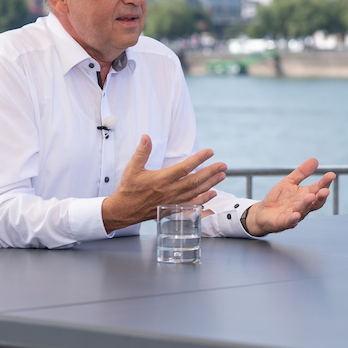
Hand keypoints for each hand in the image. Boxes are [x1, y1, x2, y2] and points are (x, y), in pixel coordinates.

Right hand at [101, 135, 227, 231]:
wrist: (123, 210)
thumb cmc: (128, 189)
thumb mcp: (132, 168)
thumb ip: (141, 152)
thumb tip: (146, 137)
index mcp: (161, 179)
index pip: (184, 167)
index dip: (199, 159)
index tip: (210, 152)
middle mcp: (169, 191)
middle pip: (195, 180)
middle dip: (211, 172)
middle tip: (223, 165)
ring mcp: (172, 201)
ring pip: (196, 192)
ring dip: (211, 184)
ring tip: (222, 176)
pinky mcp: (172, 209)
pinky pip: (192, 204)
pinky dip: (204, 199)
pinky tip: (213, 193)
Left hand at [244, 158, 334, 236]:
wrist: (262, 212)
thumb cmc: (278, 198)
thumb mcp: (289, 182)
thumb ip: (302, 172)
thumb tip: (315, 160)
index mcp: (306, 195)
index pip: (318, 188)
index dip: (325, 182)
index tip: (331, 175)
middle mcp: (303, 206)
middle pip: (315, 202)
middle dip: (321, 196)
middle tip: (325, 190)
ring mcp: (294, 215)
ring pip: (303, 210)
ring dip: (307, 204)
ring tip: (310, 196)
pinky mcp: (283, 223)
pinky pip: (290, 222)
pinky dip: (293, 219)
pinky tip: (296, 215)